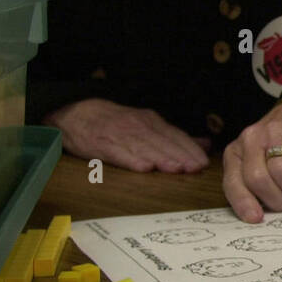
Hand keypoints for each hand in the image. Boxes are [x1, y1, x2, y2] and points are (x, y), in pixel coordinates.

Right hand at [46, 98, 209, 172]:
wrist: (76, 113)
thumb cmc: (115, 123)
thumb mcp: (146, 124)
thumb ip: (175, 136)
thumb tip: (205, 144)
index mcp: (151, 122)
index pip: (175, 135)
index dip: (190, 149)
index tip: (204, 162)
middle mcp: (138, 126)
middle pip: (163, 142)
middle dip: (181, 155)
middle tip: (196, 167)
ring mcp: (120, 134)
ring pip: (145, 148)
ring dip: (162, 158)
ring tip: (177, 169)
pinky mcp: (101, 144)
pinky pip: (119, 153)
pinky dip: (132, 160)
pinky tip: (144, 168)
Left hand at [222, 99, 281, 222]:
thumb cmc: (271, 146)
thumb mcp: (251, 162)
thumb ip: (250, 185)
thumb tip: (260, 216)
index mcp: (235, 153)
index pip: (233, 182)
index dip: (244, 203)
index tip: (258, 218)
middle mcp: (251, 140)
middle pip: (259, 179)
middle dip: (278, 200)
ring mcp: (277, 133)